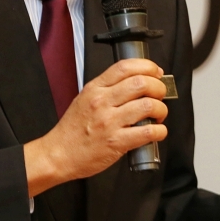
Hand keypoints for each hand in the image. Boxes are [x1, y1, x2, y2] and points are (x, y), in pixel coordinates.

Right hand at [24, 59, 167, 195]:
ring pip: (148, 105)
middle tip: (160, 95)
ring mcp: (109, 122)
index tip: (156, 72)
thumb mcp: (85, 98)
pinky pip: (148, 132)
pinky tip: (157, 132)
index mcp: (95, 89)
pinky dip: (160, 131)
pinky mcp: (116, 142)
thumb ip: (108, 88)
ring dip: (161, 109)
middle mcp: (102, 102)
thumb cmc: (72, 130)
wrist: (58, 154)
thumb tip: (137, 81)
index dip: (147, 66)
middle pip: (141, 83)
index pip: (125, 67)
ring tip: (158, 114)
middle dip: (159, 87)